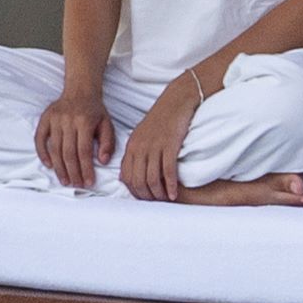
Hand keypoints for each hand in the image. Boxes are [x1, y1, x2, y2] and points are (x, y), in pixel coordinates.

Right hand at [35, 85, 114, 190]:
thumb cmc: (94, 111)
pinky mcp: (45, 119)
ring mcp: (55, 119)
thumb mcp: (107, 124)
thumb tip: (102, 161)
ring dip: (59, 167)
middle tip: (76, 185)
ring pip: (55, 148)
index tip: (88, 182)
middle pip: (68, 152)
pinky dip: (42, 153)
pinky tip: (49, 165)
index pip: (84, 151)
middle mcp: (68, 120)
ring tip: (65, 180)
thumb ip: (107, 143)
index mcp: (85, 122)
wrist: (80, 90)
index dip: (86, 169)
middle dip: (73, 172)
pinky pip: (40, 138)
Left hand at [124, 71, 210, 200]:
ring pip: (151, 178)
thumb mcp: (141, 136)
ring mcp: (154, 146)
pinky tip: (173, 193)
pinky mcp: (169, 145)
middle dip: (146, 196)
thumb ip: (134, 155)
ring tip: (165, 199)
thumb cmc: (161, 119)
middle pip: (138, 180)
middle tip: (155, 202)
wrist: (176, 101)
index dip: (134, 191)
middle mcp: (140, 148)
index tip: (143, 198)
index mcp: (131, 146)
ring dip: (158, 194)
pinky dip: (170, 185)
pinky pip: (167, 171)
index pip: (126, 176)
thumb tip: (127, 176)